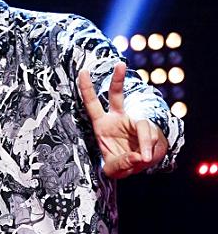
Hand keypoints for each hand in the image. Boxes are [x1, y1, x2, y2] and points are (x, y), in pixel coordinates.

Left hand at [77, 63, 167, 177]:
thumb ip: (121, 164)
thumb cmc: (122, 163)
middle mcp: (117, 119)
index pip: (92, 104)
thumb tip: (137, 156)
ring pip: (142, 125)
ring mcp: (134, 121)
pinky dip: (149, 148)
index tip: (83, 71)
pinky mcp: (149, 129)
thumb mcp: (114, 169)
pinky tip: (146, 157)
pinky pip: (150, 136)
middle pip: (116, 95)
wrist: (140, 164)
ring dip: (144, 142)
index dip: (87, 89)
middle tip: (119, 64)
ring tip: (143, 158)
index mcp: (101, 124)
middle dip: (117, 80)